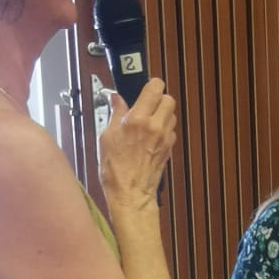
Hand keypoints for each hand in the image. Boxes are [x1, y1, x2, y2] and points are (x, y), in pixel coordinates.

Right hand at [98, 78, 176, 211]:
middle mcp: (155, 126)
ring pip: (171, 115)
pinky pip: (170, 130)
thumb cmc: (115, 169)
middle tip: (145, 106)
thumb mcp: (107, 136)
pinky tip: (150, 138)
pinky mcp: (169, 148)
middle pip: (168, 99)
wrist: (130, 193)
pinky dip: (163, 130)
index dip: (151, 85)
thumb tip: (116, 98)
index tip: (144, 90)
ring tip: (147, 123)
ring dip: (162, 115)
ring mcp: (165, 138)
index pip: (155, 88)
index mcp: (137, 119)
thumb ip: (115, 114)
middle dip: (158, 100)